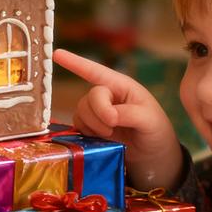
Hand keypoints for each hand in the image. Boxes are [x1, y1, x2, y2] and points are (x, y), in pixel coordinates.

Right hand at [52, 47, 183, 188]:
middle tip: (113, 127)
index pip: (96, 71)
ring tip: (112, 135)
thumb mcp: (149, 120)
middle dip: (99, 113)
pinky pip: (78, 125)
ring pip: (81, 112)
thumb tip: (108, 116)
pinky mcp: (91, 128)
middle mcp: (107, 96)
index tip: (56, 54)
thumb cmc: (156, 132)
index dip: (75, 62)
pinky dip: (87, 133)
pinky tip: (101, 139)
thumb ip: (129, 114)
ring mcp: (97, 112)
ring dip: (94, 126)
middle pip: (90, 97)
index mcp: (122, 86)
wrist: (153, 157)